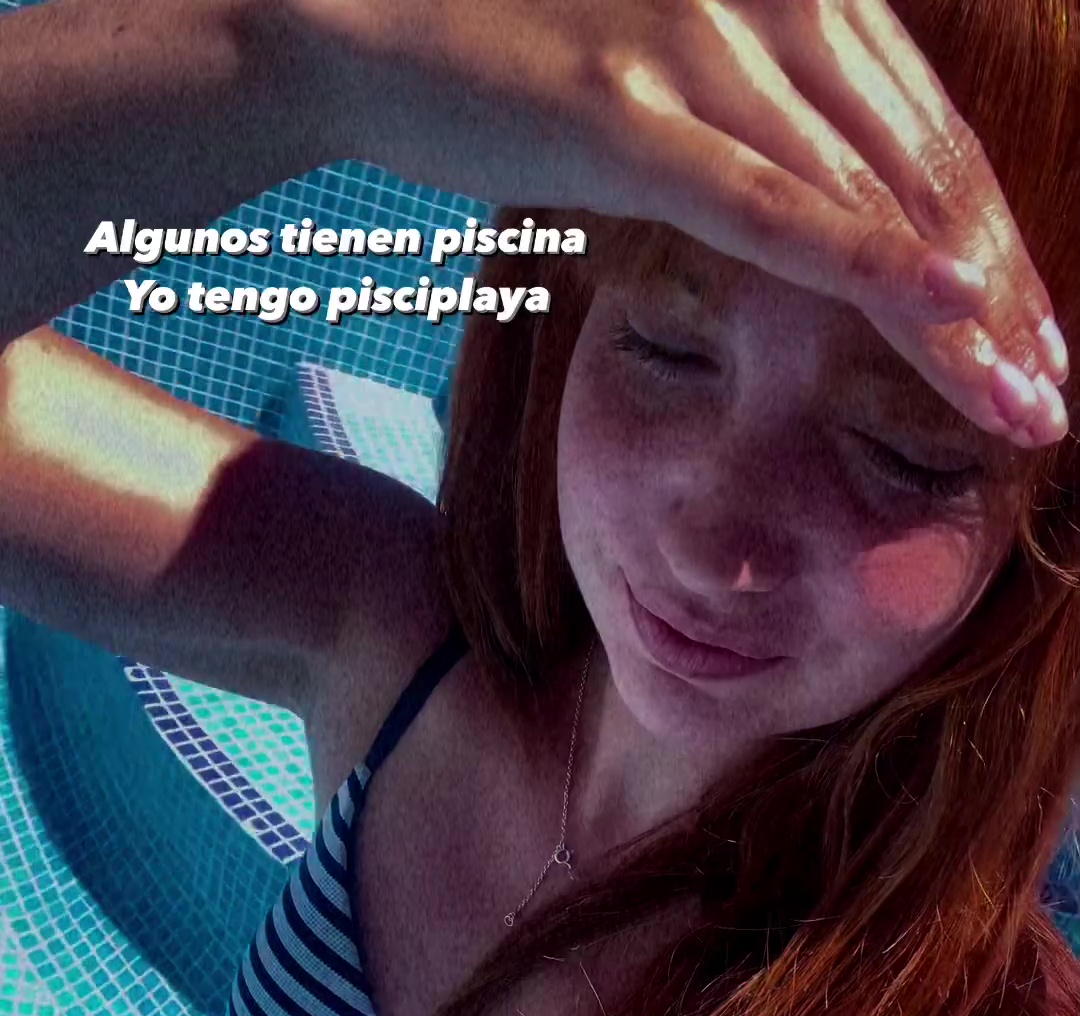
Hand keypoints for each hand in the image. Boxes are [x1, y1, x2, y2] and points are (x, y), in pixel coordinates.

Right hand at [300, 0, 1067, 444]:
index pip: (923, 135)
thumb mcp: (659, 84)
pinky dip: (868, 261)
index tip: (1030, 342)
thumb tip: (814, 193)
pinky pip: (775, 203)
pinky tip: (947, 311)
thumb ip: (751, 123)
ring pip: (873, 195)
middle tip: (1051, 398)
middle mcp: (770, 1)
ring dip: (961, 314)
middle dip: (1005, 297)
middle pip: (926, 167)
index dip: (992, 246)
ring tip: (1019, 407)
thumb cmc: (505, 60)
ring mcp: (703, 51)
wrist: (354, 18)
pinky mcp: (632, 119)